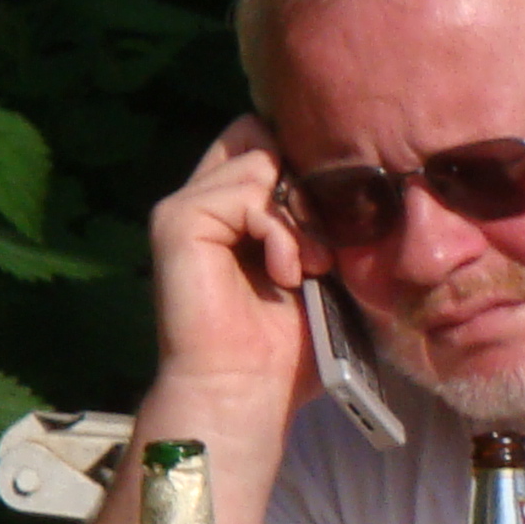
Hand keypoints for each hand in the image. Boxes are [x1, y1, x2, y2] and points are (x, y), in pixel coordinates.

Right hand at [149, 117, 316, 411]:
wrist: (244, 394)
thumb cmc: (285, 348)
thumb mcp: (316, 268)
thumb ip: (316, 217)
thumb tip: (347, 175)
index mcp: (230, 209)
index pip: (266, 140)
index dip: (304, 164)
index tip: (331, 218)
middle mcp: (203, 199)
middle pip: (257, 130)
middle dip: (301, 178)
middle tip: (320, 243)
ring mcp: (184, 207)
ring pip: (259, 156)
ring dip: (298, 215)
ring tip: (305, 269)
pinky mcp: (177, 221)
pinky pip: (246, 190)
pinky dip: (279, 230)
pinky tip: (285, 275)